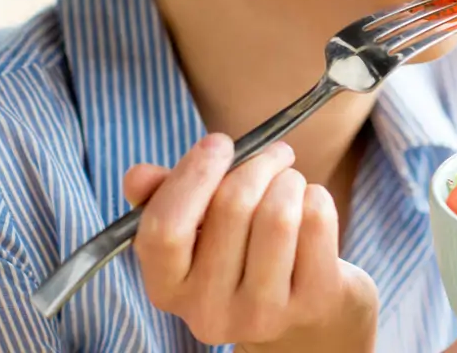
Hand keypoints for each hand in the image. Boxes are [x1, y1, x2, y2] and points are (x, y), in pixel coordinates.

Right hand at [123, 134, 377, 352]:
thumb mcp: (196, 229)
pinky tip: (311, 205)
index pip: (165, 228)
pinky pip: (316, 221)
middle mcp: (208, 311)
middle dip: (258, 163)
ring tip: (291, 182)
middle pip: (232, 206)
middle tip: (275, 153)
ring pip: (278, 213)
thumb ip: (162, 199)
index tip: (219, 142)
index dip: (193, 174)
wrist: (304, 306)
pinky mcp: (311, 303)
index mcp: (167, 289)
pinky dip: (317, 196)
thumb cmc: (242, 251)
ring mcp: (262, 313)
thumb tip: (138, 176)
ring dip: (290, 180)